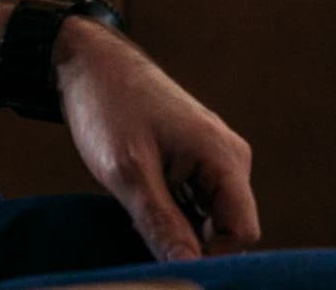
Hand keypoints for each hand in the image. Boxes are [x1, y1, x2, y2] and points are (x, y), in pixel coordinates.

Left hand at [55, 19, 259, 260]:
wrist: (92, 66)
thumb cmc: (110, 109)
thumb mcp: (128, 173)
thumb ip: (161, 223)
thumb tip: (190, 269)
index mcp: (225, 157)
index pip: (243, 231)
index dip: (212, 256)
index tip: (166, 259)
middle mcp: (229, 158)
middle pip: (227, 228)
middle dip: (190, 243)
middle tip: (140, 231)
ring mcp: (213, 159)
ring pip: (209, 219)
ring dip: (177, 229)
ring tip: (136, 210)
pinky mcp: (195, 161)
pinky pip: (195, 204)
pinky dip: (170, 215)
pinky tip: (140, 202)